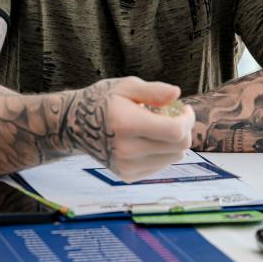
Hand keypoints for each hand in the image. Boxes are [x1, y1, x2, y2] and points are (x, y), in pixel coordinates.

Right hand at [67, 77, 194, 182]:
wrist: (74, 125)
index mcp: (126, 124)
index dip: (187, 119)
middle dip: (184, 129)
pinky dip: (162, 152)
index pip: (174, 131)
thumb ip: (153, 91)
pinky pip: (160, 165)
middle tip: (175, 116)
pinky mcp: (127, 175)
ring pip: (173, 158)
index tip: (184, 108)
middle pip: (178, 146)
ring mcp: (126, 166)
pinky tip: (149, 139)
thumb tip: (177, 94)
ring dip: (174, 142)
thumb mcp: (125, 86)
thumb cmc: (103, 101)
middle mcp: (126, 150)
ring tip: (159, 126)